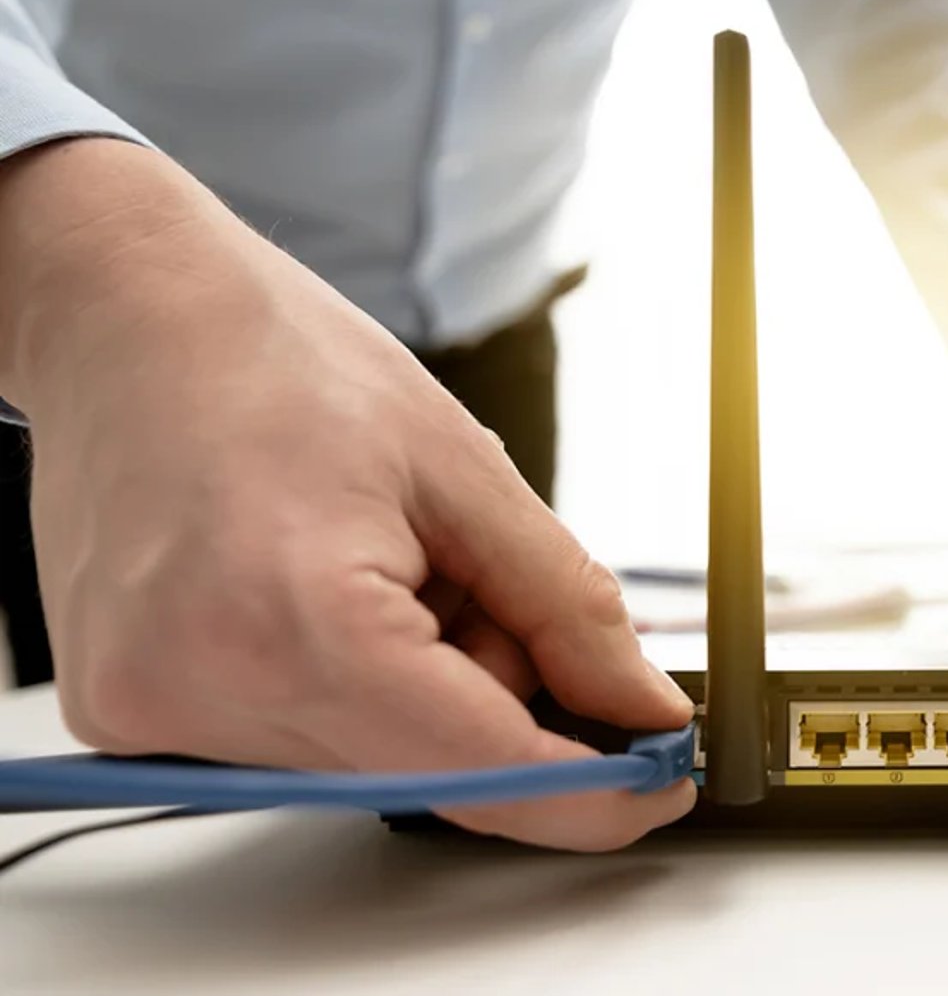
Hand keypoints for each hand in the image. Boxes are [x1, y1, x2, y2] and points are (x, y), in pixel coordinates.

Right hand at [0, 139, 692, 849]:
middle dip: (499, 692)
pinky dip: (356, 682)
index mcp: (297, 623)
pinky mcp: (131, 711)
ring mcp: (153, 712)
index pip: (483, 771)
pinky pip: (301, 739)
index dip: (595, 791)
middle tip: (476, 575)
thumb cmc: (277, 360)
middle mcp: (205, 691)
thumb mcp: (466, 470)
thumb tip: (642, 711)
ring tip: (383, 558)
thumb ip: (569, 611)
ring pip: (374, 760)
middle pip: (432, 770)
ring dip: (424, 685)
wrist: (126, 314)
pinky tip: (328, 587)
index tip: (662, 780)